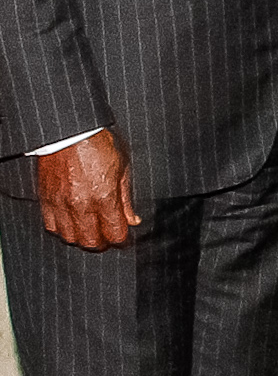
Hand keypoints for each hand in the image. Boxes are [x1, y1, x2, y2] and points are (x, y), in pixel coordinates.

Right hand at [33, 130, 136, 250]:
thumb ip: (126, 199)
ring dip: (82, 238)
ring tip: (91, 232)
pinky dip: (63, 229)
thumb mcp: (123, 169)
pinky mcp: (47, 199)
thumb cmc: (100, 145)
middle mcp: (81, 204)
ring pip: (70, 237)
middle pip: (91, 241)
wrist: (72, 132)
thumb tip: (132, 219)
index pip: (114, 233)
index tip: (124, 238)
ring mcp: (61, 203)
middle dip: (103, 243)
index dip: (122, 239)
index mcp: (104, 196)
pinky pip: (51, 226)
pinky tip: (72, 224)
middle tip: (109, 237)